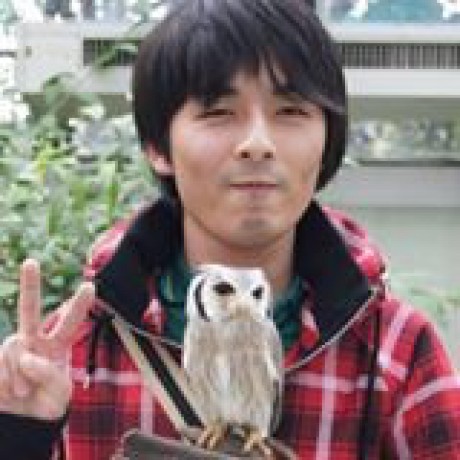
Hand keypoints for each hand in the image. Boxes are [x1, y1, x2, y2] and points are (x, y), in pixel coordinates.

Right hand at [0, 259, 93, 420]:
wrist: (23, 423)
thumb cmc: (48, 404)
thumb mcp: (60, 395)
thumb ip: (49, 375)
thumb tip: (27, 356)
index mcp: (57, 345)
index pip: (70, 322)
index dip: (79, 305)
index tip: (90, 286)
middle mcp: (34, 341)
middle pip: (31, 308)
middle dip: (29, 285)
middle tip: (30, 262)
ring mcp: (13, 349)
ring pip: (14, 346)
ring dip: (20, 374)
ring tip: (24, 392)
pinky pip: (1, 364)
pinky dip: (7, 381)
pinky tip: (11, 392)